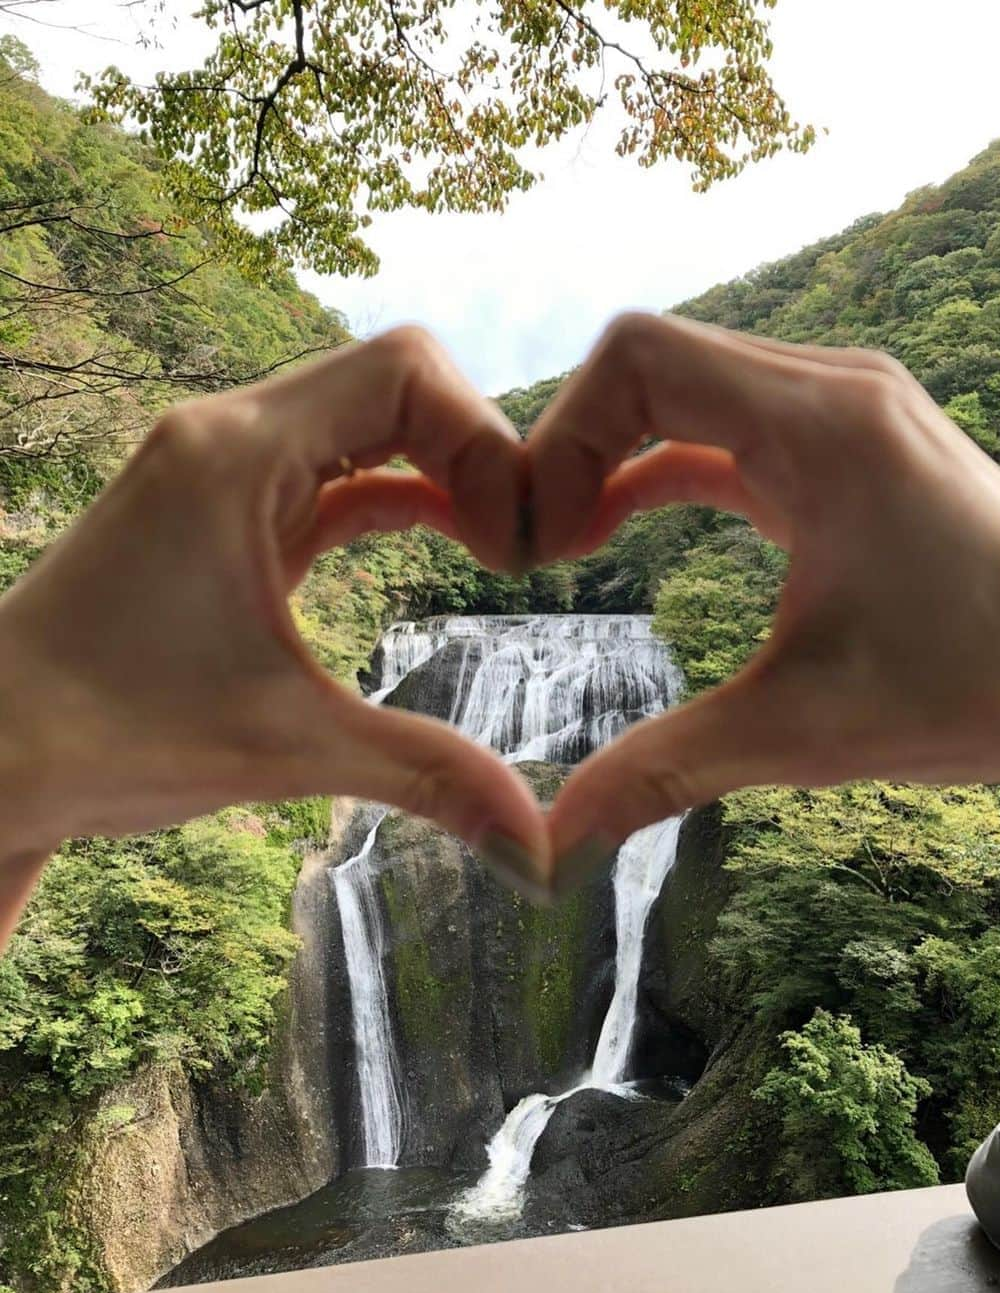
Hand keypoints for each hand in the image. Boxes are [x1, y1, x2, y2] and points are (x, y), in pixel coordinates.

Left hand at [0, 329, 547, 942]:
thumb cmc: (97, 734)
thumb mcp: (284, 747)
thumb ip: (425, 775)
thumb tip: (536, 848)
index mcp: (238, 455)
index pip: (404, 370)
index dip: (483, 441)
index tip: (511, 545)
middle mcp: (229, 439)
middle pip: (394, 381)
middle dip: (475, 450)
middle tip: (523, 541)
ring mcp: (222, 474)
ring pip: (365, 426)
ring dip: (441, 474)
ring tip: (500, 546)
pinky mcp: (222, 517)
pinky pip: (333, 478)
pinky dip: (397, 500)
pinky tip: (445, 544)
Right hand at [525, 314, 999, 876]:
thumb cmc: (978, 692)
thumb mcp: (800, 733)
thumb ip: (660, 772)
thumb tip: (549, 846)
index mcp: (822, 427)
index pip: (637, 358)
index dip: (561, 438)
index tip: (540, 544)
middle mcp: (835, 390)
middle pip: (651, 359)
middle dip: (575, 444)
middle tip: (539, 548)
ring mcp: (848, 411)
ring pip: (687, 384)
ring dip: (616, 451)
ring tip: (569, 541)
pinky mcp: (851, 447)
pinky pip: (728, 426)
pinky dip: (664, 464)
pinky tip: (621, 524)